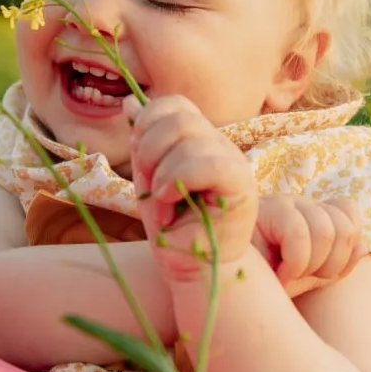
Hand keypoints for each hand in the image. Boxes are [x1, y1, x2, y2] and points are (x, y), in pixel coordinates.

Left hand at [123, 95, 256, 280]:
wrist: (196, 269)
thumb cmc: (174, 229)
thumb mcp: (149, 180)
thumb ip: (143, 143)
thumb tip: (129, 102)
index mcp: (199, 139)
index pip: (174, 104)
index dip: (148, 122)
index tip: (139, 159)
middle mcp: (218, 144)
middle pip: (179, 115)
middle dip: (149, 148)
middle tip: (148, 184)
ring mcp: (232, 161)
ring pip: (190, 139)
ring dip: (162, 174)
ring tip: (161, 203)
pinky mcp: (241, 183)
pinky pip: (206, 163)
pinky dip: (178, 180)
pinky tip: (170, 200)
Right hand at [252, 195, 368, 295]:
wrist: (229, 295)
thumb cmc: (271, 288)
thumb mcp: (313, 278)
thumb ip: (342, 262)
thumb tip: (365, 244)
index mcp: (314, 214)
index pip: (350, 214)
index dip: (345, 253)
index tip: (321, 276)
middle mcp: (300, 204)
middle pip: (345, 226)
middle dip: (331, 265)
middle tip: (303, 279)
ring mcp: (282, 203)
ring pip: (327, 231)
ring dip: (310, 267)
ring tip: (288, 278)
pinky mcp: (263, 209)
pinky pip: (299, 233)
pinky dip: (294, 263)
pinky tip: (277, 276)